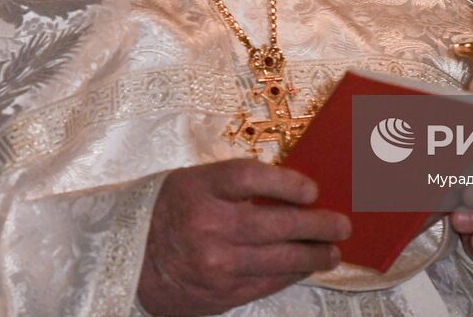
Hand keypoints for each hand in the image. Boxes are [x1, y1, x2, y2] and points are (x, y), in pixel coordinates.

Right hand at [136, 159, 350, 315]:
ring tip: (332, 252)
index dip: (288, 183)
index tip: (312, 189)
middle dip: (317, 225)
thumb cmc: (167, 213)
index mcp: (200, 189)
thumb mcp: (193, 183)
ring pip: (279, 260)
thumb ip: (234, 185)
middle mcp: (209, 226)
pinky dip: (290, 275)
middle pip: (277, 223)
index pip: (252, 178)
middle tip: (342, 225)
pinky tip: (304, 267)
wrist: (130, 262)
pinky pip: (267, 283)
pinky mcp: (221, 292)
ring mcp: (216, 263)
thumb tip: (291, 190)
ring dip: (313, 255)